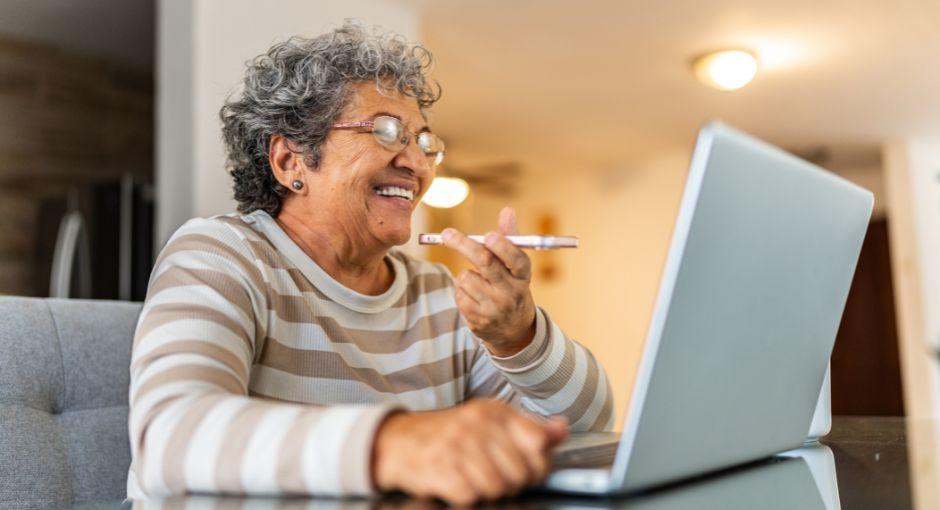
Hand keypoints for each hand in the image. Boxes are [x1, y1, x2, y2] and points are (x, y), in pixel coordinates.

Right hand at [372, 399, 569, 504]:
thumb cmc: (449, 434)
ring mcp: (457, 446)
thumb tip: (562, 431)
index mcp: (494, 411)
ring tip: (475, 480)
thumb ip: (528, 428)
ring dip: (489, 491)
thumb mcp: (489, 421)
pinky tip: (457, 484)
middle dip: (513, 482)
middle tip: (497, 477)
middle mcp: (477, 424)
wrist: (398, 442)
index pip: (538, 442)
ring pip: (498, 487)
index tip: (530, 468)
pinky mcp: (439, 468)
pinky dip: (466, 496)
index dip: (539, 464)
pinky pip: (470, 496)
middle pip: (520, 471)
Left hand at [442, 207, 536, 356]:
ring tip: (478, 282)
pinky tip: (474, 297)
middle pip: (485, 263)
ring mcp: (495, 308)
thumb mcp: (516, 266)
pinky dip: (462, 290)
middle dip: (463, 245)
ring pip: (466, 277)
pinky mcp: (479, 321)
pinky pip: (459, 293)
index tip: (488, 235)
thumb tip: (507, 210)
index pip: (516, 259)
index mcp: (523, 275)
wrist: (513, 329)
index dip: (503, 247)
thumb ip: (510, 238)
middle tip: (447, 234)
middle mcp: (511, 292)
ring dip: (465, 274)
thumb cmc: (511, 285)